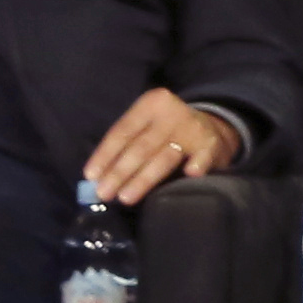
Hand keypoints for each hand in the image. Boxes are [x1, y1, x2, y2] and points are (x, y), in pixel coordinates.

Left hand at [84, 88, 243, 205]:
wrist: (209, 127)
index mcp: (150, 104)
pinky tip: (190, 174)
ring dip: (144, 179)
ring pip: (165, 157)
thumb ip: (125, 146)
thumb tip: (96, 178)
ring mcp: (193, 128)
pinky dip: (197, 165)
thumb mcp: (145, 126)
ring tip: (126, 197)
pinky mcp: (211, 144)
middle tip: (105, 193)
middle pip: (141, 146)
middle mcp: (172, 114)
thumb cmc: (165, 131)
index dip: (106, 154)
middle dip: (120, 172)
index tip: (91, 176)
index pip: (123, 131)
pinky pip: (203, 156)